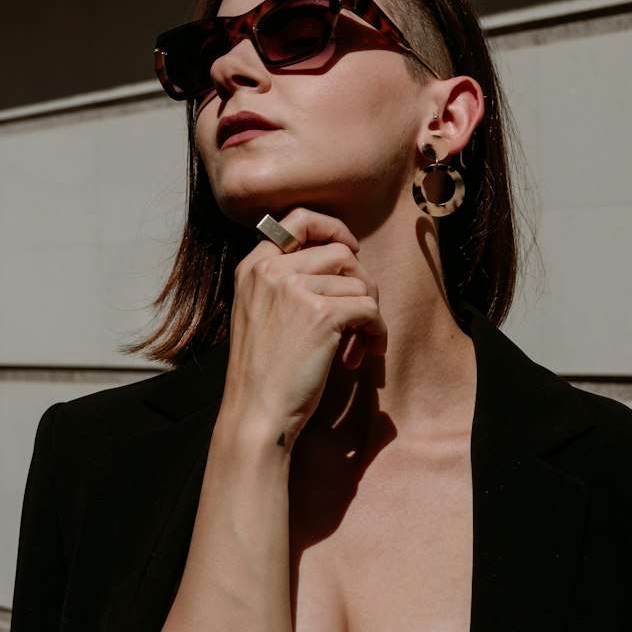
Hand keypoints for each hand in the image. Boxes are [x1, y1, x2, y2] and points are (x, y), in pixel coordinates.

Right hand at [223, 209, 386, 447]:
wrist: (256, 411)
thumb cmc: (263, 373)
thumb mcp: (259, 314)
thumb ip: (285, 284)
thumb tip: (342, 265)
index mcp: (253, 267)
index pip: (298, 220)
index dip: (333, 229)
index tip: (350, 250)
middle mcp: (272, 270)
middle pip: (340, 252)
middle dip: (361, 282)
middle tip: (361, 316)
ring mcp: (296, 289)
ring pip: (359, 282)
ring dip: (370, 314)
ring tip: (360, 344)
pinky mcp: (322, 314)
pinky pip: (370, 309)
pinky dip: (377, 330)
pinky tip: (368, 350)